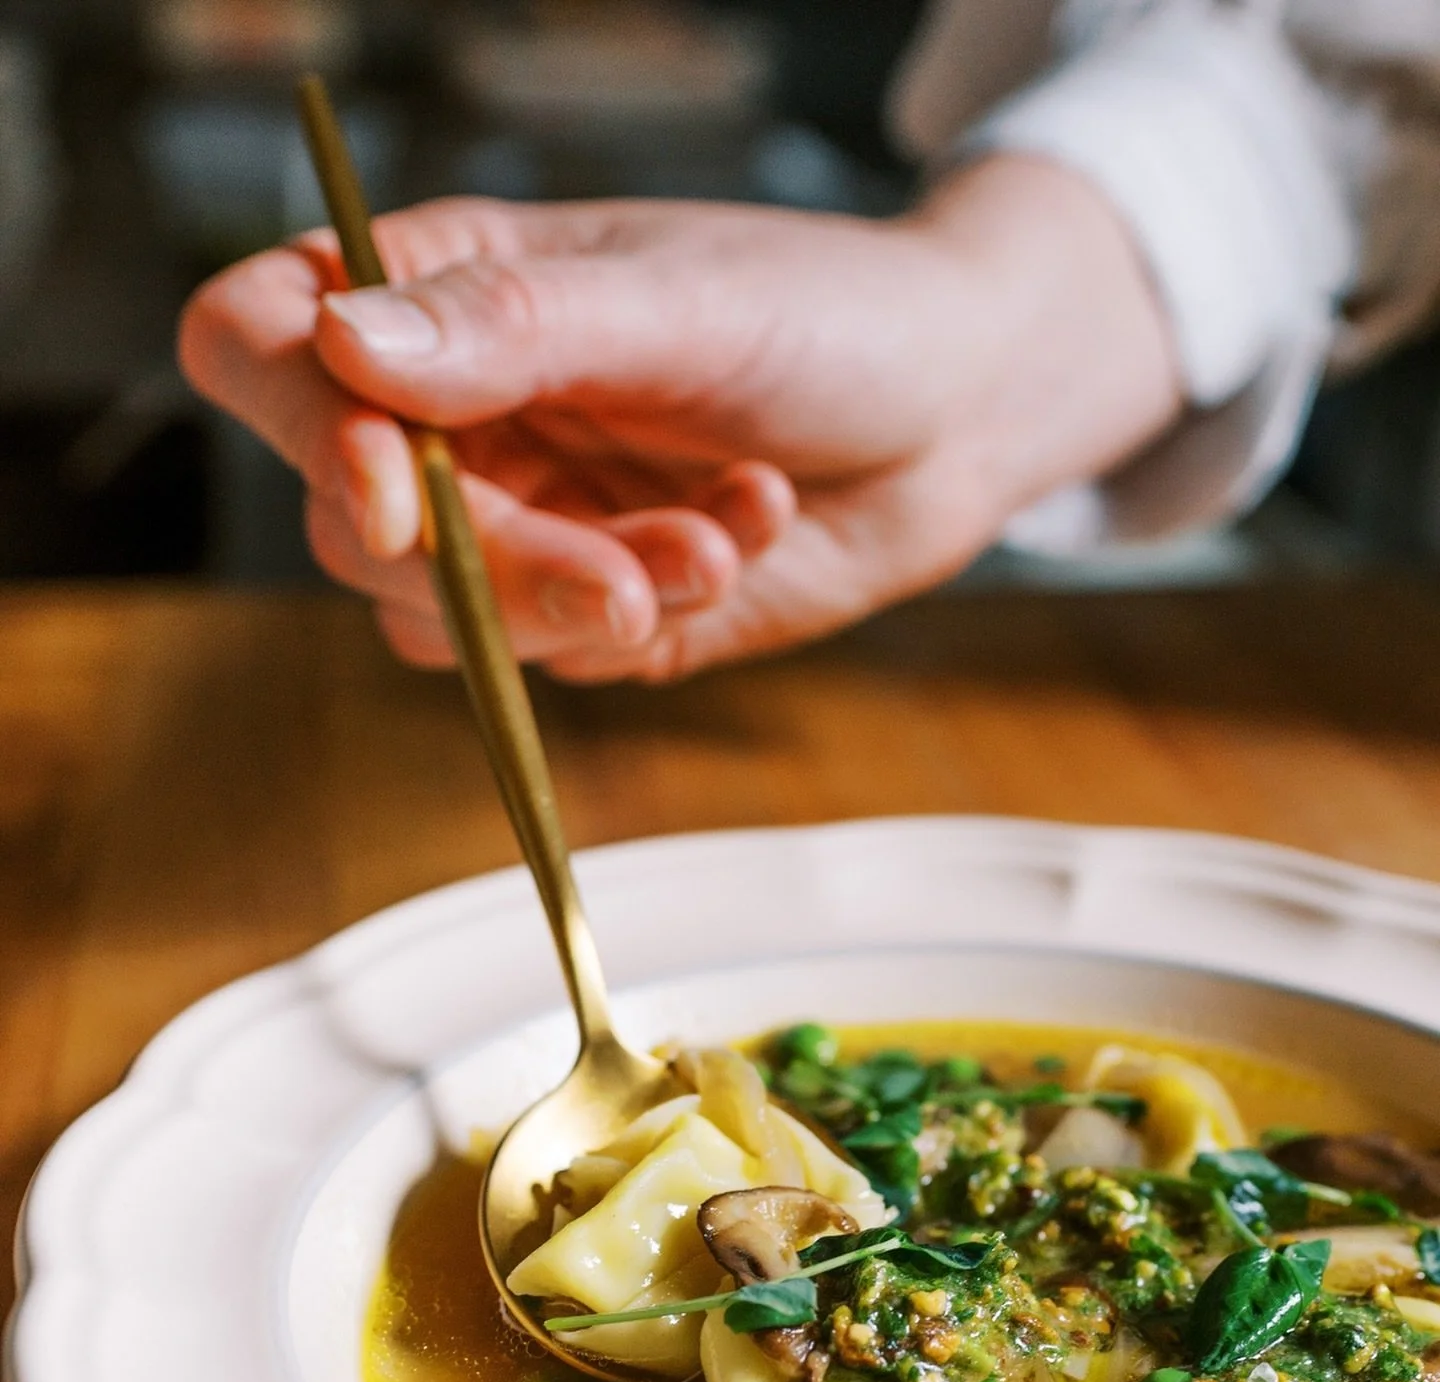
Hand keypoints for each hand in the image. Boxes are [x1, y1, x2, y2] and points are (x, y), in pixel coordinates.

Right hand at [179, 155, 1180, 681]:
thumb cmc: (832, 314)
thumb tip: (344, 341)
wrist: (958, 410)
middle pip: (353, 525)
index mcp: (448, 296)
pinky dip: (652, 618)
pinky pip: (556, 657)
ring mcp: (515, 520)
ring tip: (716, 535)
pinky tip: (738, 535)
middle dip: (497, 565)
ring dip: (580, 603)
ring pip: (441, 619)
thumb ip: (515, 329)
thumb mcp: (681, 301)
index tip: (403, 494)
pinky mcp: (582, 608)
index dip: (303, 431)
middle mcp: (460, 415)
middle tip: (631, 572)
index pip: (265, 348)